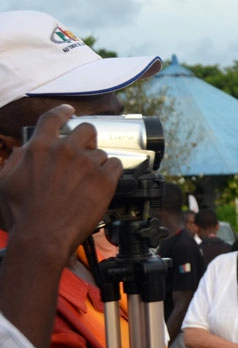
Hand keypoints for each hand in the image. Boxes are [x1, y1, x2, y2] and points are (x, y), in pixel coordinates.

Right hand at [0, 104, 121, 258]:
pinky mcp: (104, 179)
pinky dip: (112, 174)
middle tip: (85, 154)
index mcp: (39, 148)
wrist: (42, 236)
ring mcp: (87, 164)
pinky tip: (102, 185)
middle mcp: (65, 150)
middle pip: (87, 130)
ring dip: (96, 165)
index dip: (63, 113)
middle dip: (87, 140)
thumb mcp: (6, 181)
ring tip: (86, 184)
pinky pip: (116, 166)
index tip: (69, 112)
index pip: (53, 119)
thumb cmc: (22, 214)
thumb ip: (18, 159)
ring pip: (101, 153)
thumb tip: (27, 148)